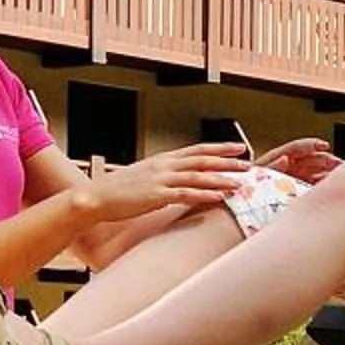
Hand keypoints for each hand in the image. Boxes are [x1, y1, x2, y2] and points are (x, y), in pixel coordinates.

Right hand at [81, 140, 250, 222]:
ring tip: (240, 182)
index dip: (219, 148)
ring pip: (197, 176)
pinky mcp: (155, 195)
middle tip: (249, 164)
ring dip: (221, 179)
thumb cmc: (119, 190)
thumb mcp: (145, 176)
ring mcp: (160, 180)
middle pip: (202, 160)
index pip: (197, 150)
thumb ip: (164, 175)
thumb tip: (180, 179)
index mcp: (163, 160)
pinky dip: (203, 194)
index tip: (238, 147)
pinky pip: (184, 194)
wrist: (95, 197)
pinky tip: (218, 196)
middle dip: (227, 162)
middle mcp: (164, 166)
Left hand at [254, 136, 339, 181]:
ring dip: (328, 171)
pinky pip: (314, 184)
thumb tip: (285, 159)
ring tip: (340, 173)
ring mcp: (296, 177)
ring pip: (316, 170)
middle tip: (339, 163)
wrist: (245, 206)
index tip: (324, 145)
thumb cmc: (248, 187)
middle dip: (326, 159)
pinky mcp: (299, 189)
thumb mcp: (258, 175)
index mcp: (279, 157)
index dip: (312, 144)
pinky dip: (323, 183)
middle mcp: (290, 165)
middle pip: (311, 158)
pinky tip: (330, 185)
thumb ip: (272, 167)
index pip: (299, 147)